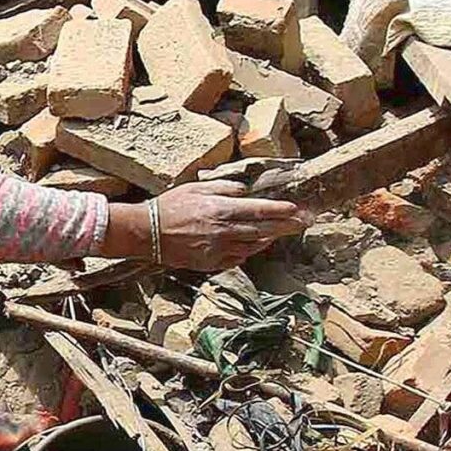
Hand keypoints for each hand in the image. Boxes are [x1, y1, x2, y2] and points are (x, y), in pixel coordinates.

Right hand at [105, 180, 307, 271]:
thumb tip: (245, 191)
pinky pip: (238, 258)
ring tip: (282, 233)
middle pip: (264, 230)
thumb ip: (225, 188)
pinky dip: (249, 251)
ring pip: (253, 246)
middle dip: (287, 226)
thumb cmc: (169, 206)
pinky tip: (255, 245)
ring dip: (270, 239)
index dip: (282, 210)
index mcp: (221, 210)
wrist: (146, 232)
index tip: (298, 209)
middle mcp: (224, 231)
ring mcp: (218, 250)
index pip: (260, 211)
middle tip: (305, 223)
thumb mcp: (196, 187)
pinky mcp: (211, 263)